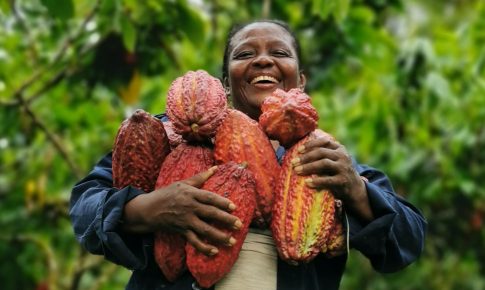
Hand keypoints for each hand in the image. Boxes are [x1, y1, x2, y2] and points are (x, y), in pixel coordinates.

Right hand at [121, 166, 241, 255]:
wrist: (148, 209)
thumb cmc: (167, 194)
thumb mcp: (183, 183)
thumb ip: (200, 177)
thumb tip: (215, 168)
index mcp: (191, 194)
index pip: (209, 198)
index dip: (222, 202)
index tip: (234, 207)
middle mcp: (189, 207)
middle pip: (210, 214)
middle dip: (226, 220)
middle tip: (239, 225)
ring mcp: (185, 220)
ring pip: (204, 230)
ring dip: (219, 236)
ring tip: (232, 241)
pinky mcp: (181, 231)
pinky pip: (194, 241)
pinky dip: (204, 248)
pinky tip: (214, 252)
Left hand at [290, 133, 373, 221]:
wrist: (354, 188)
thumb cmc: (337, 172)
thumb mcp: (333, 160)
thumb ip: (322, 155)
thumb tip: (298, 153)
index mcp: (339, 148)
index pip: (324, 142)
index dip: (310, 144)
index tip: (298, 150)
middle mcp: (342, 156)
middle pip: (321, 152)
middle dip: (305, 157)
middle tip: (293, 162)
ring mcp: (344, 168)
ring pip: (324, 163)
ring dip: (308, 167)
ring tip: (297, 170)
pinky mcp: (343, 180)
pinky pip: (328, 180)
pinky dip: (317, 181)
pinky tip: (307, 182)